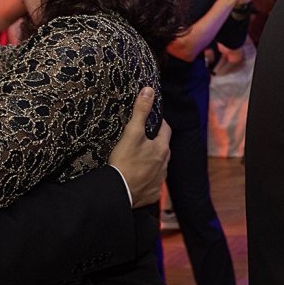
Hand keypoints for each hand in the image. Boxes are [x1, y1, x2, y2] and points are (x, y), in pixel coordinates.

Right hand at [109, 88, 170, 206]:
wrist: (118, 191)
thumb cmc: (125, 161)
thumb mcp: (132, 132)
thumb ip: (141, 111)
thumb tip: (149, 91)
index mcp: (162, 148)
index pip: (165, 129)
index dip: (159, 123)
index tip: (151, 121)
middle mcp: (165, 164)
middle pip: (163, 149)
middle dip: (156, 143)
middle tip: (143, 140)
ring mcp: (160, 180)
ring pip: (159, 167)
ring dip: (153, 162)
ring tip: (139, 159)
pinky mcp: (153, 194)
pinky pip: (153, 184)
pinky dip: (148, 180)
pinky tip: (138, 178)